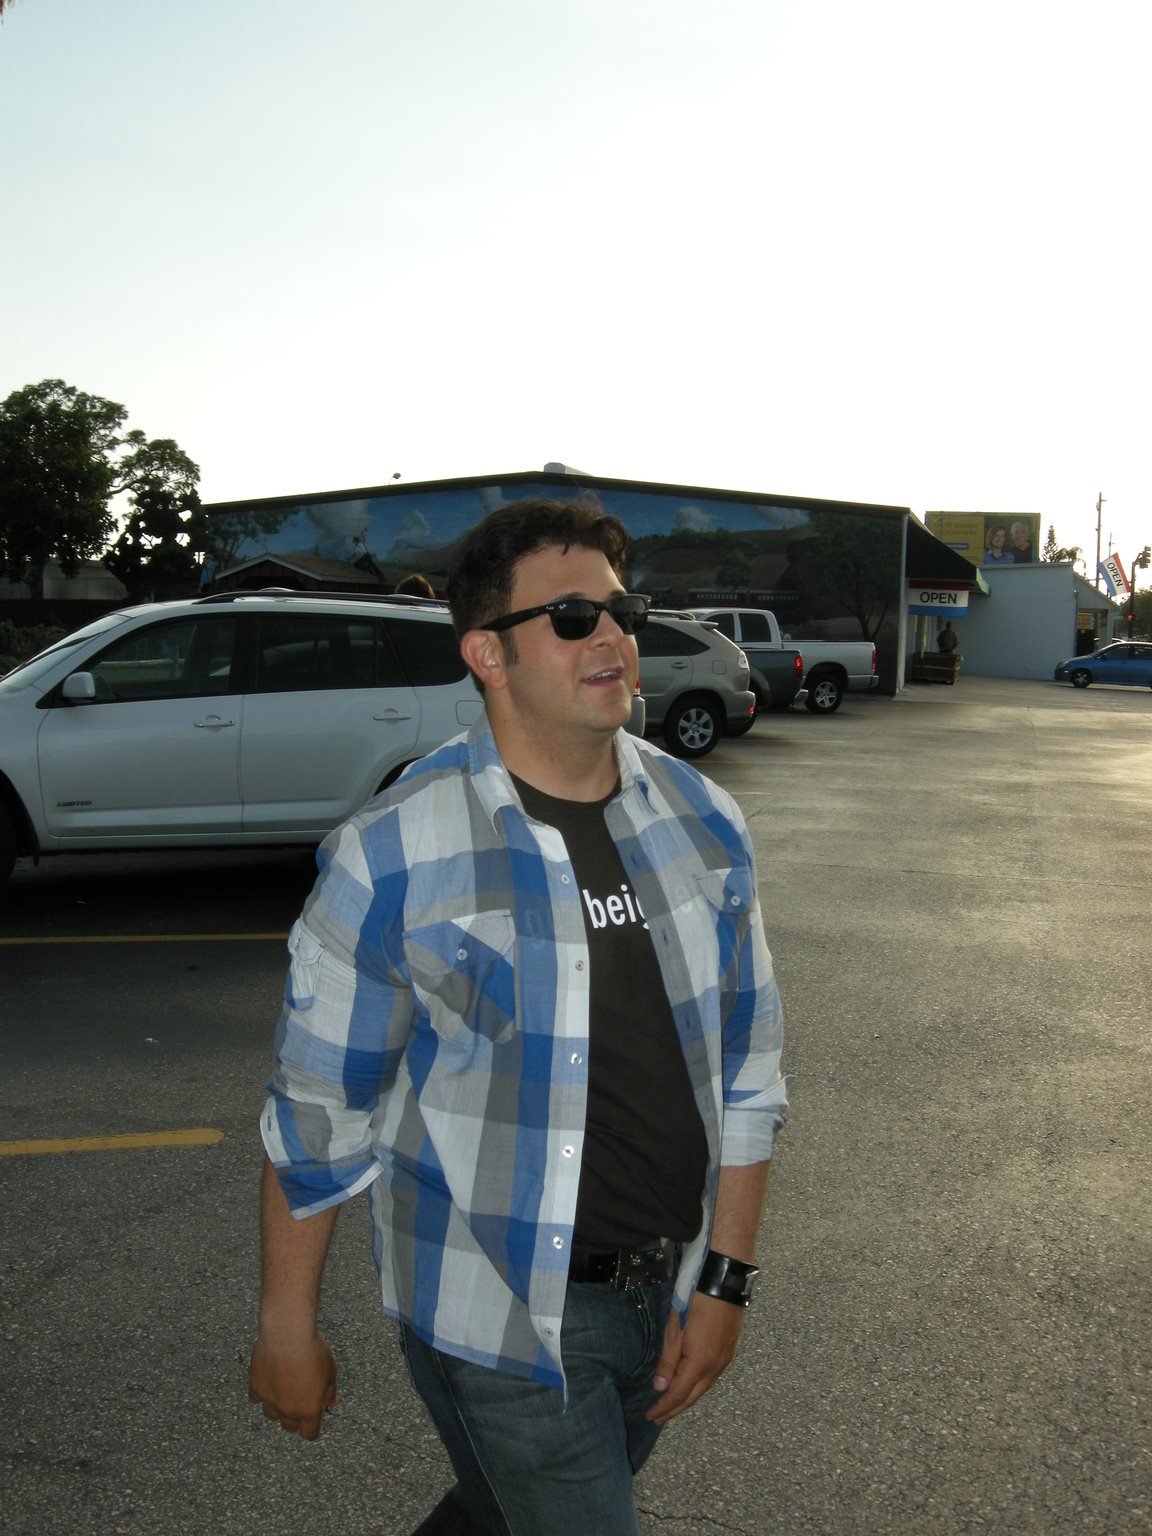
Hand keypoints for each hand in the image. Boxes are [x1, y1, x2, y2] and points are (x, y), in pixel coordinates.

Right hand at [248, 1330, 337, 1440]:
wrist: (288, 1335)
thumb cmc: (312, 1350)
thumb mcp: (330, 1370)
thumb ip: (329, 1391)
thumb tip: (330, 1402)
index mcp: (308, 1409)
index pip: (309, 1434)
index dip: (312, 1428)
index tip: (312, 1422)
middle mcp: (288, 1409)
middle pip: (289, 1426)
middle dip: (295, 1417)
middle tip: (299, 1400)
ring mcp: (270, 1400)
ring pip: (271, 1415)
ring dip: (278, 1407)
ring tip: (284, 1390)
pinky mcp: (256, 1388)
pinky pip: (257, 1398)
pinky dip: (262, 1393)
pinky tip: (270, 1380)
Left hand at [645, 1293, 744, 1424]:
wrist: (723, 1282)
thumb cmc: (694, 1302)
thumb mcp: (674, 1329)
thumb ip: (668, 1360)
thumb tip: (660, 1387)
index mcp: (699, 1363)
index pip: (679, 1394)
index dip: (664, 1407)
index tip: (650, 1416)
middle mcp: (715, 1367)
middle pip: (693, 1396)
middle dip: (675, 1410)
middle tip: (658, 1418)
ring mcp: (725, 1360)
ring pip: (704, 1388)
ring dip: (687, 1400)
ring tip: (671, 1406)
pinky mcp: (729, 1352)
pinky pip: (711, 1378)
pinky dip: (697, 1387)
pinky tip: (690, 1386)